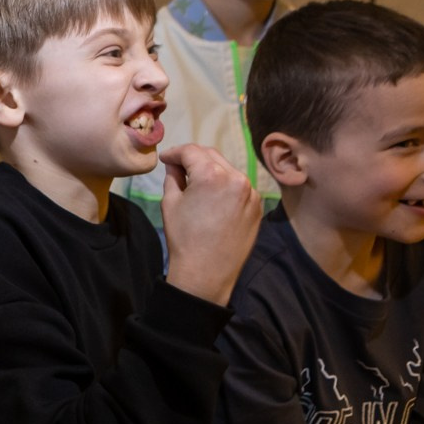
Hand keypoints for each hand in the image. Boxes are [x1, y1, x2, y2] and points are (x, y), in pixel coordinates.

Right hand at [159, 143, 262, 305]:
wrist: (207, 272)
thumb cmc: (184, 238)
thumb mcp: (170, 203)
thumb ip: (173, 177)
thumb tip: (176, 166)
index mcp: (211, 175)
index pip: (191, 151)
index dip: (175, 153)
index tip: (166, 159)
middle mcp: (235, 177)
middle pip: (211, 155)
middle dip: (194, 158)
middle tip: (178, 167)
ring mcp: (250, 192)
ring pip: (228, 169)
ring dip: (211, 171)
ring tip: (197, 184)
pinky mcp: (257, 205)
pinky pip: (239, 187)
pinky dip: (226, 186)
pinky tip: (214, 199)